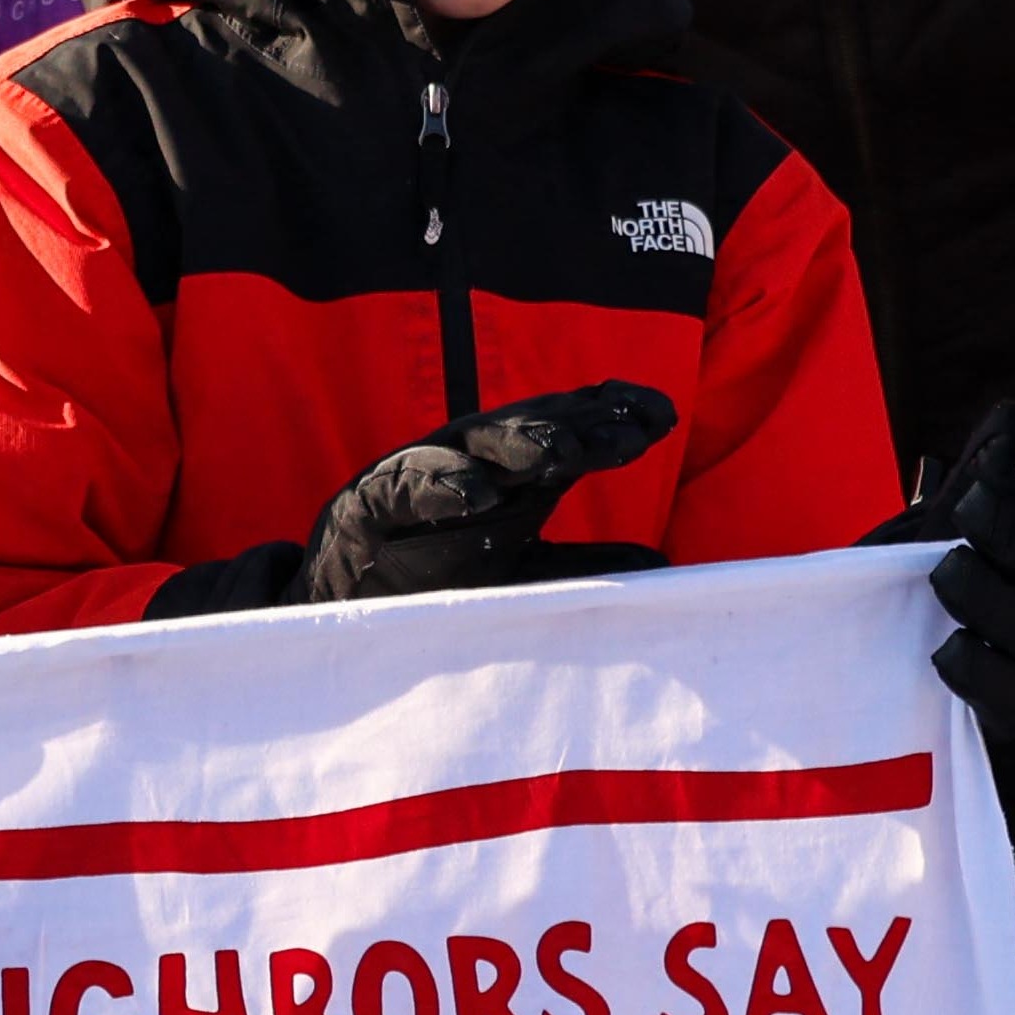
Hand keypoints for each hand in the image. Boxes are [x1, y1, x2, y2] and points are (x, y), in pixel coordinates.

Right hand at [309, 384, 680, 602]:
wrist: (350, 598)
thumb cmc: (441, 569)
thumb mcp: (524, 570)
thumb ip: (585, 564)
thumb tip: (660, 564)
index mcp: (513, 470)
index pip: (571, 428)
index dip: (613, 416)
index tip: (663, 415)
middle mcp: (473, 459)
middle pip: (533, 428)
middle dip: (581, 426)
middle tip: (629, 432)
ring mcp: (423, 472)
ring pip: (475, 446)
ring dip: (521, 444)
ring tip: (564, 453)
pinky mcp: (372, 502)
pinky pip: (407, 485)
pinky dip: (442, 486)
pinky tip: (477, 494)